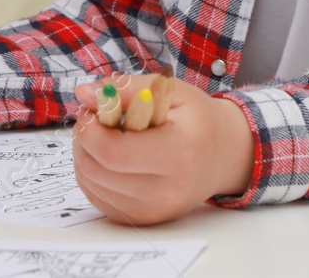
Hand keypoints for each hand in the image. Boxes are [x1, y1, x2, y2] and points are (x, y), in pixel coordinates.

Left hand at [69, 71, 253, 224]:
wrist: (224, 156)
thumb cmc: (198, 120)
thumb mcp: (169, 91)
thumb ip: (126, 89)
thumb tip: (85, 93)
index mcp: (178, 155)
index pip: (114, 153)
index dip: (90, 130)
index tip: (91, 109)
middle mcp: (165, 191)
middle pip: (97, 169)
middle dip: (84, 138)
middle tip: (95, 117)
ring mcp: (153, 210)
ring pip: (91, 183)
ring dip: (85, 153)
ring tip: (104, 133)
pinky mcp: (141, 218)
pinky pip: (97, 196)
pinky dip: (93, 172)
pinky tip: (109, 154)